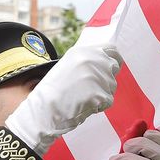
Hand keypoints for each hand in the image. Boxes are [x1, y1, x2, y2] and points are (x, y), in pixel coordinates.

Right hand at [5, 44, 121, 154]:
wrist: (45, 109)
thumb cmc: (54, 91)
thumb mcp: (68, 65)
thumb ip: (87, 61)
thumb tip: (105, 62)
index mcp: (84, 51)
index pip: (112, 50)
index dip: (114, 60)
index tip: (114, 67)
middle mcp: (93, 60)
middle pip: (113, 69)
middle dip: (106, 80)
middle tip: (90, 89)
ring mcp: (98, 77)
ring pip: (111, 87)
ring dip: (101, 94)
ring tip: (82, 97)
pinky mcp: (101, 94)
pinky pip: (108, 101)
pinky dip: (98, 106)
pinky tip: (83, 105)